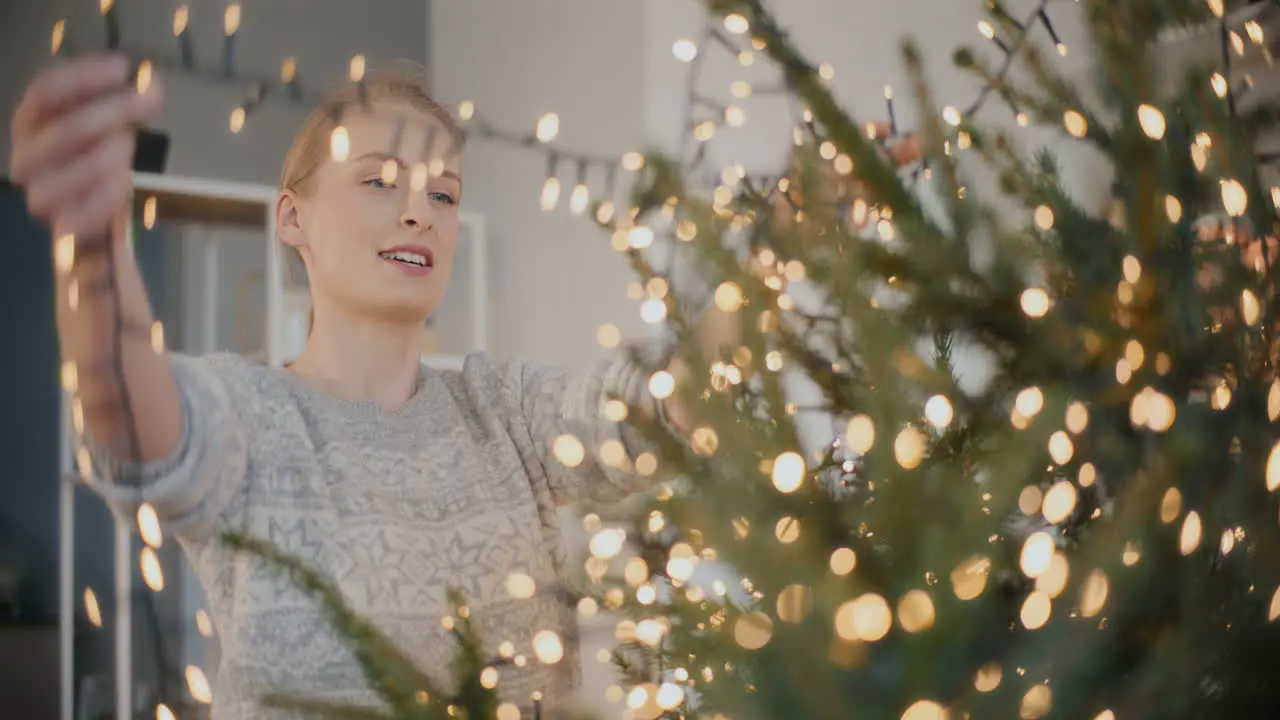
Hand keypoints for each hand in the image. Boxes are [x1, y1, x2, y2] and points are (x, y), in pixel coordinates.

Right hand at [9, 55, 163, 241]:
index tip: (122, 67)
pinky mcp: (61, 226)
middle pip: (72, 127)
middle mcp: (26, 155)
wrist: (90, 214)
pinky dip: (115, 193)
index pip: (46, 89)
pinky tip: (124, 181)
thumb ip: (125, 99)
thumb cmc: (95, 156)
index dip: (85, 75)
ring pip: (89, 166)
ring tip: (127, 150)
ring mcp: (41, 193)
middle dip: (115, 112)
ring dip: (119, 153)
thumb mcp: (106, 121)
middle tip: (143, 104)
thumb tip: (151, 85)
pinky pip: (92, 208)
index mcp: (29, 121)